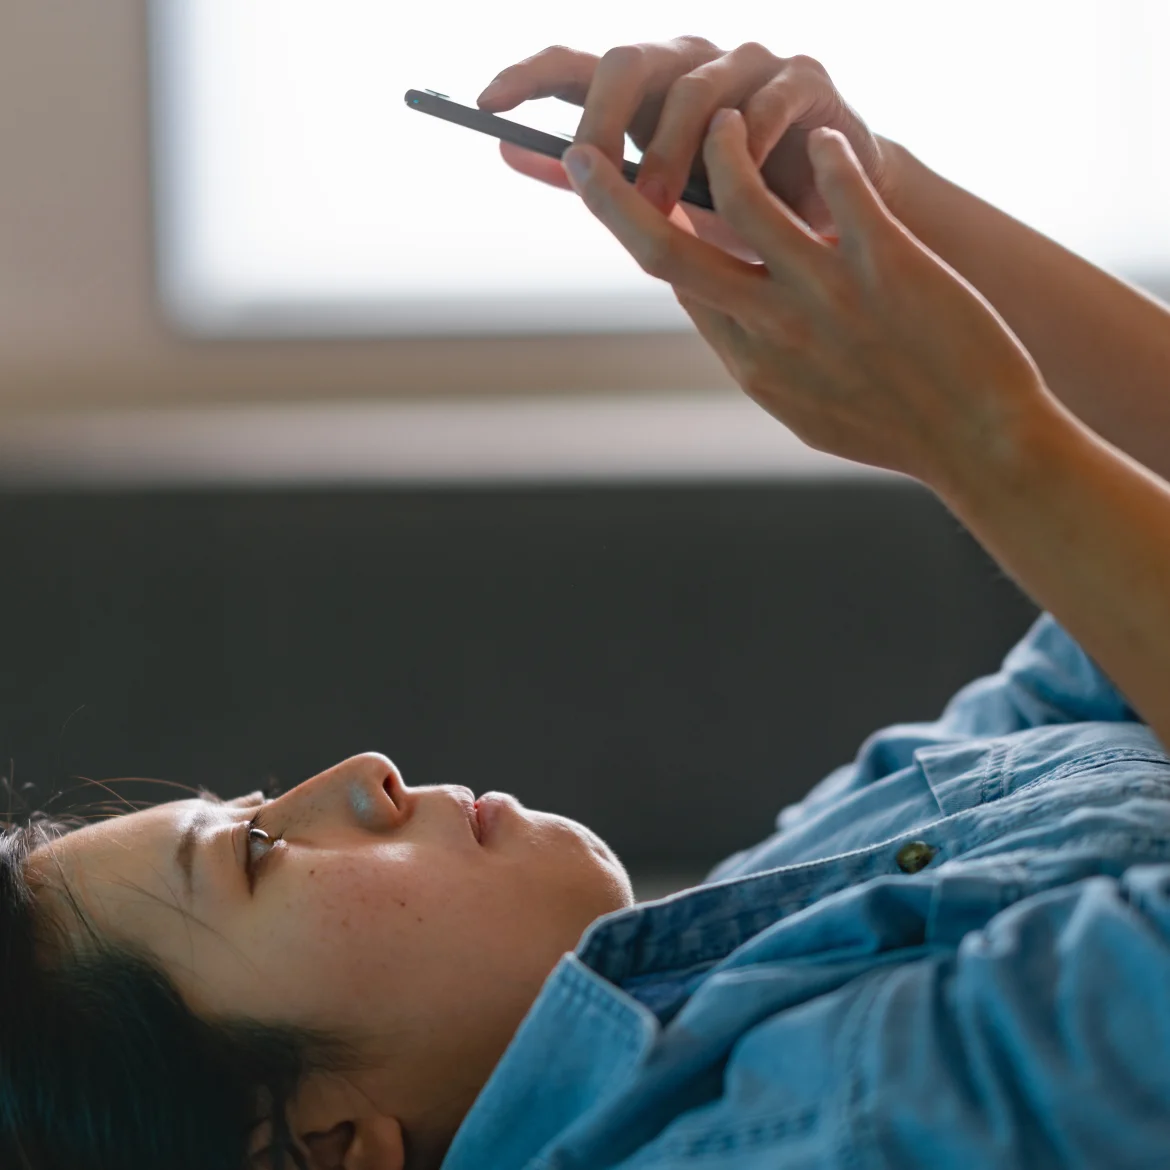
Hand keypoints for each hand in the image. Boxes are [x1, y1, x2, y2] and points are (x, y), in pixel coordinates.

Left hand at [476, 37, 897, 263]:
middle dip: (602, 122)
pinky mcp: (805, 77)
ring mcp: (749, 64)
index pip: (576, 65)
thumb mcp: (655, 200)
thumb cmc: (731, 205)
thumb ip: (589, 176)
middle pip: (628, 61)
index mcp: (647, 89)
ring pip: (695, 88)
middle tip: (593, 180)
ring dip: (669, 151)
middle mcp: (692, 62)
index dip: (528, 75)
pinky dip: (750, 145)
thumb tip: (507, 148)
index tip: (483, 103)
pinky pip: (767, 104)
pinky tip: (743, 185)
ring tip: (657, 208)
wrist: (827, 217)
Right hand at [556, 108, 1054, 489]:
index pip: (674, 284)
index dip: (638, 232)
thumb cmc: (889, 427)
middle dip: (613, 197)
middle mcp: (773, 327)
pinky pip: (841, 191)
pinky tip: (822, 141)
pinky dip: (825, 158)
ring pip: (742, 203)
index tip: (623, 196)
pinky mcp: (888, 265)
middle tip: (584, 153)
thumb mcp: (799, 404)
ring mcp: (827, 296)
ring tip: (723, 116)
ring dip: (721, 147)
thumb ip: (754, 355)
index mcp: (748, 360)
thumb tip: (718, 313)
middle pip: (666, 254)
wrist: (976, 443)